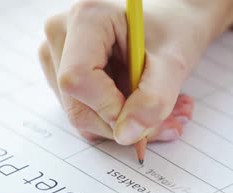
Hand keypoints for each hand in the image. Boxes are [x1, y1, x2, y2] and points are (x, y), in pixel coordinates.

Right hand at [39, 0, 216, 144]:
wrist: (171, 22)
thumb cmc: (173, 29)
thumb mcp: (175, 61)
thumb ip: (154, 98)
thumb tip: (126, 135)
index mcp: (86, 18)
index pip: (77, 79)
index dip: (109, 108)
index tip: (145, 115)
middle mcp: (62, 35)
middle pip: (77, 105)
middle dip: (124, 124)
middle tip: (168, 123)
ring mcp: (57, 57)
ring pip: (82, 116)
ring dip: (126, 126)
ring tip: (165, 112)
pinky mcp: (62, 76)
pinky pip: (86, 115)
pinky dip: (119, 122)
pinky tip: (145, 108)